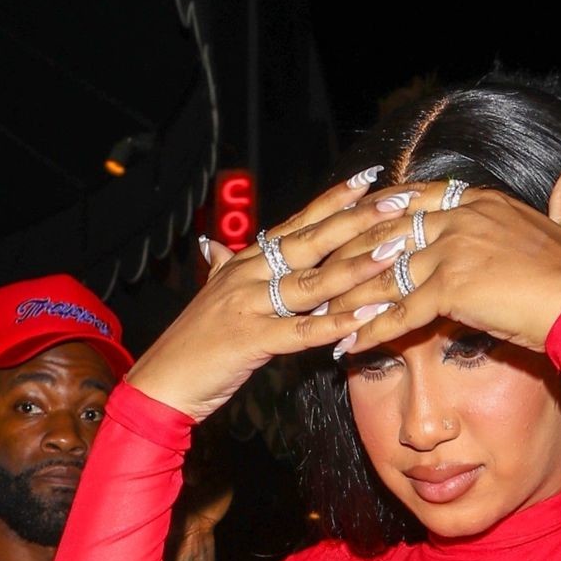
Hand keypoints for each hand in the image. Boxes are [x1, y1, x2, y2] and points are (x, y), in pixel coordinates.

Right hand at [124, 171, 418, 419]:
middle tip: (398, 200)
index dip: (334, 201)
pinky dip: (337, 323)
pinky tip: (368, 316)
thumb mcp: (211, 297)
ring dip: (357, 264)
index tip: (369, 179)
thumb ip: (220, 268)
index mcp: (245, 263)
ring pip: (313, 280)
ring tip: (395, 249)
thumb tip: (214, 246)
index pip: (298, 223)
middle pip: (312, 240)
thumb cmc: (193, 345)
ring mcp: (251, 305)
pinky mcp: (253, 341)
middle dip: (358, 219)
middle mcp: (249, 275)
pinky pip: (304, 331)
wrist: (162, 381)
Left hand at [316, 147, 560, 359]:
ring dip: (351, 295)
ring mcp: (454, 250)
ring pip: (388, 271)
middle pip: (391, 232)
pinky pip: (401, 311)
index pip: (417, 200)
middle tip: (320, 271)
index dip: (383, 214)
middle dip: (352, 254)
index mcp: (482, 201)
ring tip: (322, 314)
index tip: (355, 226)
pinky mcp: (451, 288)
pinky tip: (348, 345)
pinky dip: (372, 329)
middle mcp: (462, 219)